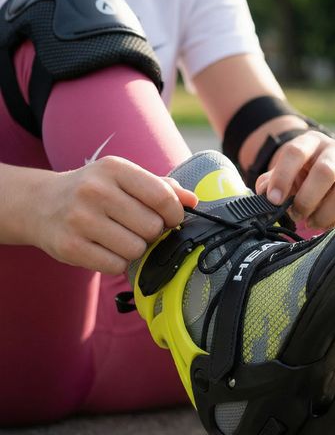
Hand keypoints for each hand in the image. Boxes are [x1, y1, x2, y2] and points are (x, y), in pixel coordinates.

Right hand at [33, 156, 197, 274]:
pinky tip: (104, 249)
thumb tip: (194, 201)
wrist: (41, 204)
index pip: (163, 197)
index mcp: (114, 169)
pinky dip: (116, 263)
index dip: (175, 215)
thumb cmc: (94, 192)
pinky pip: (116, 266)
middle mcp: (94, 191)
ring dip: (134, 249)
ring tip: (117, 238)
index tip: (171, 220)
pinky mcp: (70, 247)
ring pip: (136, 249)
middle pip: (152, 228)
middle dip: (152, 233)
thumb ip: (161, 188)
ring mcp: (79, 219)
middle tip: (135, 228)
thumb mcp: (124, 179)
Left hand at [254, 131, 334, 229]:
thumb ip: (270, 183)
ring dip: (324, 214)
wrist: (333, 178)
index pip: (296, 152)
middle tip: (297, 215)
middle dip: (306, 200)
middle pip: (324, 172)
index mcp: (313, 142)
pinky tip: (330, 225)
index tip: (274, 200)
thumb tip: (264, 196)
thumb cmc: (304, 179)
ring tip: (312, 222)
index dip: (282, 177)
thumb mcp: (285, 176)